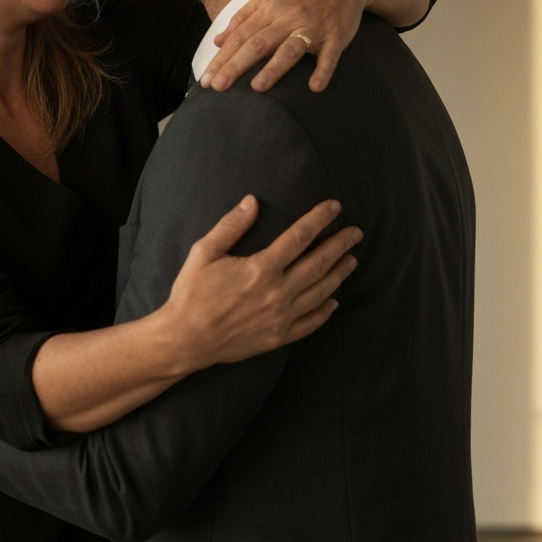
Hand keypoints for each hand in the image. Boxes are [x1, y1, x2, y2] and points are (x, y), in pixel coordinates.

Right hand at [162, 197, 360, 370]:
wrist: (185, 339)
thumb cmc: (191, 293)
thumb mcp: (204, 252)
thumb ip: (231, 225)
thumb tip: (253, 201)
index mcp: (260, 269)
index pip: (299, 237)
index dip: (319, 219)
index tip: (335, 207)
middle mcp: (277, 293)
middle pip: (318, 263)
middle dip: (340, 244)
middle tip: (356, 232)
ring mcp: (280, 318)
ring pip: (320, 292)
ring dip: (338, 274)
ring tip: (351, 260)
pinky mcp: (278, 338)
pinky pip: (310, 323)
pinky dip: (325, 311)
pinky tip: (333, 301)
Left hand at [199, 0, 372, 93]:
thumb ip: (242, 18)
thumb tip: (218, 41)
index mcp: (268, 8)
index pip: (239, 37)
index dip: (222, 58)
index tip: (206, 80)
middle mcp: (288, 17)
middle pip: (258, 44)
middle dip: (236, 65)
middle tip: (218, 87)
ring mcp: (312, 27)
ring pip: (290, 49)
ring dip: (274, 68)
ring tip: (257, 88)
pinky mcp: (336, 35)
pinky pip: (330, 55)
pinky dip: (323, 70)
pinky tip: (314, 87)